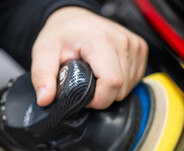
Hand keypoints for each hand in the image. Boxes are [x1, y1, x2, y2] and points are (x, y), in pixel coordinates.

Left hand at [31, 7, 147, 108]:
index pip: (112, 83)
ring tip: (96, 75)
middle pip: (121, 89)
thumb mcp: (43, 52)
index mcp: (100, 41)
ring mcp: (135, 45)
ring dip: (112, 89)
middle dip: (102, 95)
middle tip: (86, 83)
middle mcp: (123, 42)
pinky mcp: (141, 49)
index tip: (83, 96)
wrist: (77, 18)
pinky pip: (135, 79)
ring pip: (129, 87)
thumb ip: (42, 76)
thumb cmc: (62, 34)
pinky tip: (108, 71)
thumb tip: (45, 99)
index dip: (98, 99)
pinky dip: (122, 82)